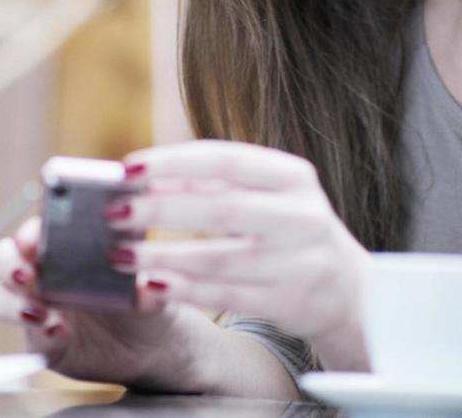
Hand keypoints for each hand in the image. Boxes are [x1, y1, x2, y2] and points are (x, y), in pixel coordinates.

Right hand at [0, 216, 203, 389]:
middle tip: (25, 274)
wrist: (149, 344)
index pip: (36, 224)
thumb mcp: (150, 279)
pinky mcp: (37, 336)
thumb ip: (143, 277)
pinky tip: (55, 333)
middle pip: (5, 254)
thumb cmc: (145, 296)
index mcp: (64, 240)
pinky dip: (35, 332)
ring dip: (10, 300)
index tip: (35, 237)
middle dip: (9, 262)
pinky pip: (23, 333)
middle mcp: (42, 267)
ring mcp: (35, 301)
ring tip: (37, 312)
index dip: (30, 229)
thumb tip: (146, 283)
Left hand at [110, 139, 370, 371]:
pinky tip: (150, 285)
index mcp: (293, 176)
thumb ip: (209, 183)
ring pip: (221, 259)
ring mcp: (300, 262)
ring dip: (164, 257)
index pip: (227, 159)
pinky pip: (227, 296)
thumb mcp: (264, 195)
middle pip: (223, 208)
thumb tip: (142, 176)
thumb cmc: (287, 229)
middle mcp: (302, 216)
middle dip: (161, 210)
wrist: (349, 291)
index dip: (175, 162)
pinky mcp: (289, 302)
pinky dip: (185, 290)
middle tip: (113, 212)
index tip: (128, 168)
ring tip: (120, 255)